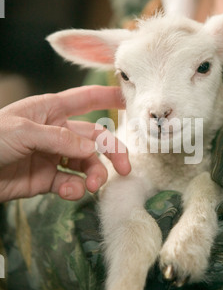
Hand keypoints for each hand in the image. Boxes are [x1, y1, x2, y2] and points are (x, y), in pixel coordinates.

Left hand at [0, 85, 130, 201]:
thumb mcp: (22, 131)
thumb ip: (60, 139)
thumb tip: (93, 151)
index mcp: (50, 110)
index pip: (86, 99)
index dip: (109, 97)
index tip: (131, 100)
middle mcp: (56, 132)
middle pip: (94, 139)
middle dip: (112, 152)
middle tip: (124, 168)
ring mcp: (53, 157)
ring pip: (86, 164)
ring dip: (94, 175)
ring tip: (93, 186)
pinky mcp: (47, 180)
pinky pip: (70, 183)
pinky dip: (75, 189)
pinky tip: (72, 192)